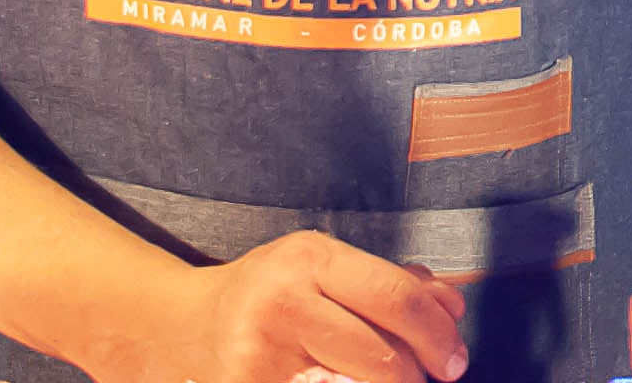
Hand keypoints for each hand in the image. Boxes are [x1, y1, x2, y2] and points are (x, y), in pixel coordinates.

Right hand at [98, 231, 469, 382]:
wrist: (175, 329)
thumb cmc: (265, 293)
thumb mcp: (321, 267)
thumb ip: (387, 281)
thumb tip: (452, 307)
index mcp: (308, 260)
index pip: (395, 298)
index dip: (438, 335)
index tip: (456, 358)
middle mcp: (281, 304)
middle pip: (381, 355)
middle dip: (418, 374)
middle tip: (432, 377)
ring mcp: (258, 357)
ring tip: (394, 382)